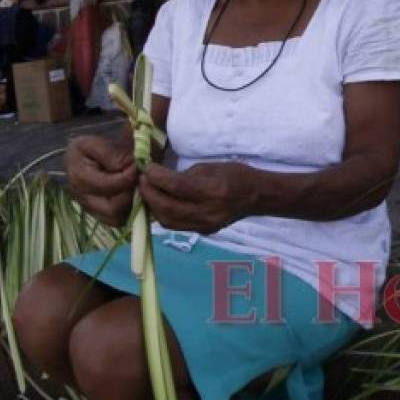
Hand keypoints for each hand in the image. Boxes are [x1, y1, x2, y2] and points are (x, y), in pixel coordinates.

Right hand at [66, 134, 136, 226]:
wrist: (83, 157)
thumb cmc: (90, 149)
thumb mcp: (97, 144)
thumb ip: (111, 154)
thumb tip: (127, 167)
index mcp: (78, 176)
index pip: (109, 185)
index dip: (128, 176)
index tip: (136, 165)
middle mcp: (80, 197)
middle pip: (113, 209)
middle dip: (130, 193)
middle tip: (137, 178)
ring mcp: (89, 208)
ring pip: (116, 218)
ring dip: (130, 203)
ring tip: (134, 186)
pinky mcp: (98, 215)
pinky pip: (116, 220)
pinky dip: (127, 209)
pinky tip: (130, 193)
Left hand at [139, 162, 256, 234]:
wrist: (257, 196)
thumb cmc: (235, 175)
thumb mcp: (209, 168)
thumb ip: (184, 176)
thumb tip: (160, 179)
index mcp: (212, 191)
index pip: (175, 186)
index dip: (156, 177)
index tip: (147, 168)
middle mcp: (207, 212)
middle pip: (167, 207)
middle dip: (149, 193)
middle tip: (142, 180)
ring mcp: (205, 225)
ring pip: (167, 221)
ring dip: (153, 206)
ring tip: (148, 192)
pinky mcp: (203, 231)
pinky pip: (175, 225)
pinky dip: (163, 214)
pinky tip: (159, 203)